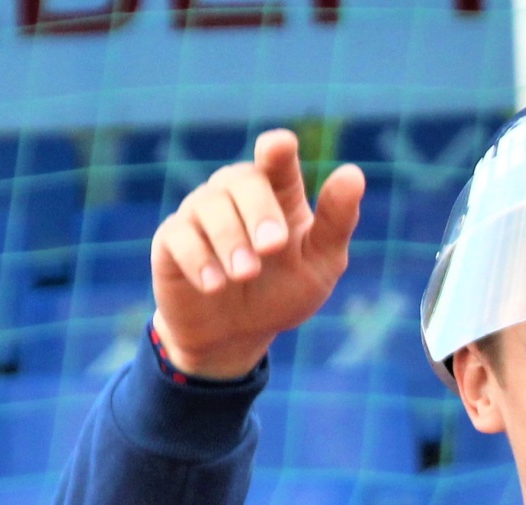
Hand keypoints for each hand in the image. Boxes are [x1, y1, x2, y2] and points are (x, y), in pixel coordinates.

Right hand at [151, 127, 365, 380]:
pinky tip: (215, 285)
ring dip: (230, 240)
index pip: (276, 158)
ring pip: (208, 206)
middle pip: (242, 180)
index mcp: (277, 192)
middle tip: (273, 247)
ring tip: (245, 274)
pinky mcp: (171, 241)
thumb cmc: (282, 292)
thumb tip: (354, 173)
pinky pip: (179, 237)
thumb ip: (336, 222)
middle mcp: (235, 194)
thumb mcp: (320, 264)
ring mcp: (200, 214)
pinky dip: (199, 259)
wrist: (235, 336)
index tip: (278, 147)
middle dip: (259, 211)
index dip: (276, 149)